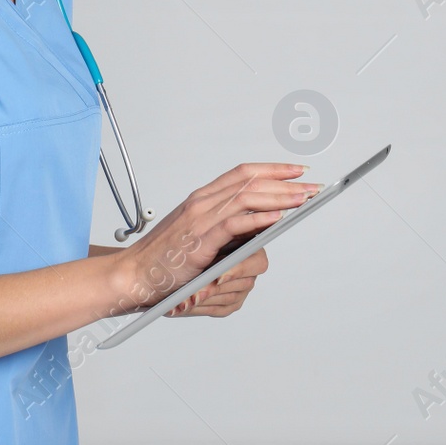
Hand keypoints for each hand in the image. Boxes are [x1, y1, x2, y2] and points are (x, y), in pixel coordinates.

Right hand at [108, 162, 319, 315]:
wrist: (132, 274)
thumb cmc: (163, 259)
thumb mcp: (196, 235)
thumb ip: (226, 227)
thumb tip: (264, 225)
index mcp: (201, 199)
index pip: (242, 173)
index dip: (272, 169)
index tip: (297, 171)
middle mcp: (202, 203)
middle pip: (250, 181)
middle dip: (286, 182)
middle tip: (312, 186)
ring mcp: (200, 220)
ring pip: (246, 198)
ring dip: (279, 197)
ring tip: (303, 199)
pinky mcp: (199, 240)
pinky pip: (234, 223)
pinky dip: (258, 218)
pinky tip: (277, 218)